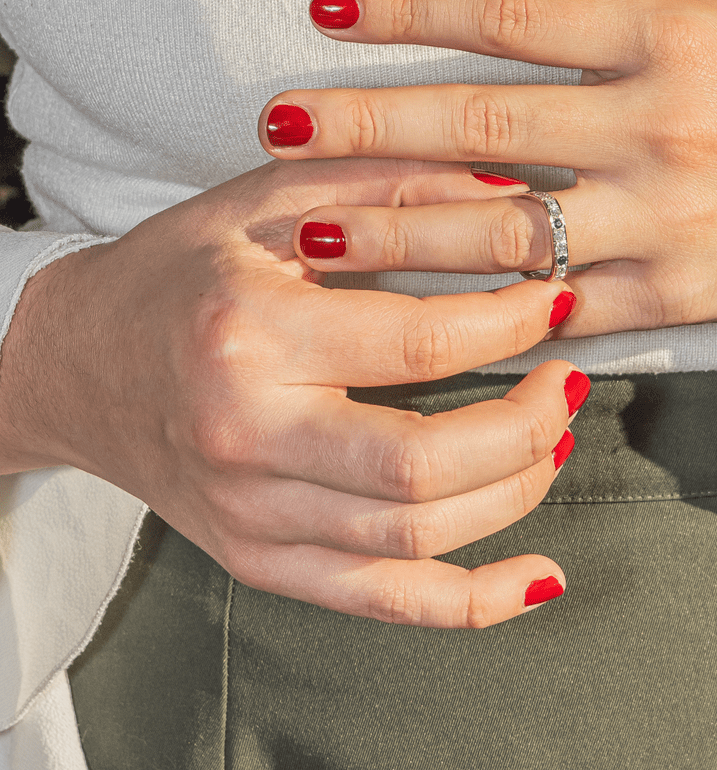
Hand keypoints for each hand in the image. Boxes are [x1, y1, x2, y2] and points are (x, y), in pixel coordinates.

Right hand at [0, 158, 586, 625]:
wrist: (76, 362)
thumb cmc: (179, 270)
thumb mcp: (269, 199)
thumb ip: (389, 181)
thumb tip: (513, 195)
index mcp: (248, 335)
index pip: (418, 346)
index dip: (512, 325)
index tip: (557, 300)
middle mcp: (247, 438)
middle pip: (423, 464)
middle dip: (529, 424)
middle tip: (572, 377)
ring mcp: (251, 517)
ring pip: (417, 538)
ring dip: (518, 488)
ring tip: (557, 434)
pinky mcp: (262, 561)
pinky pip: (384, 604)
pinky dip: (476, 602)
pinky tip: (540, 576)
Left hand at [260, 0, 716, 341]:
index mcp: (672, 41)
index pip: (515, 16)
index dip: (414, 9)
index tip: (330, 9)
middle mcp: (659, 130)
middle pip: (485, 126)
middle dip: (370, 127)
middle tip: (278, 123)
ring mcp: (663, 224)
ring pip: (506, 229)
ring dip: (398, 232)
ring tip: (307, 231)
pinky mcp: (673, 300)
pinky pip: (563, 308)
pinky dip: (486, 315)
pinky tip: (414, 319)